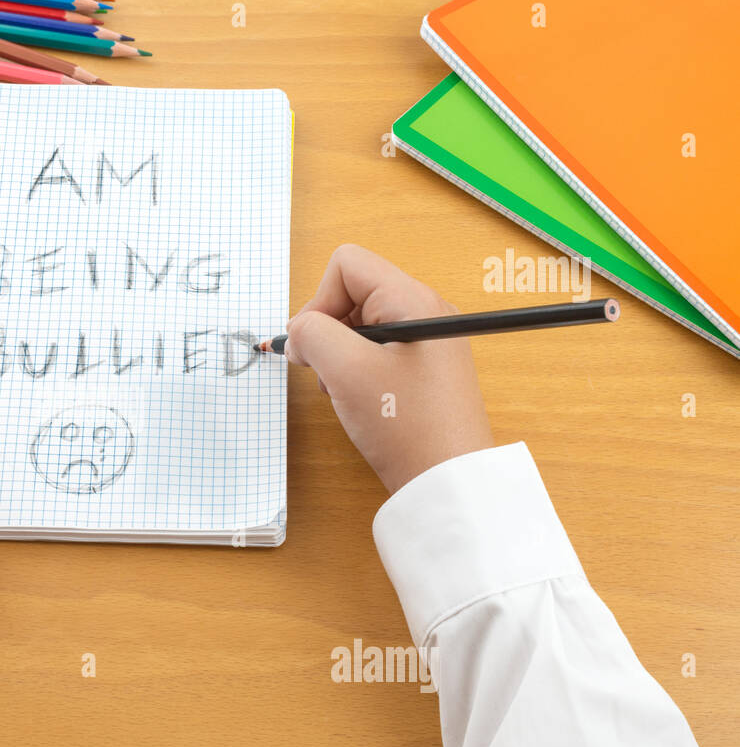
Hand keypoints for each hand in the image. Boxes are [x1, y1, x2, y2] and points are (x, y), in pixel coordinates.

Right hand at [284, 244, 493, 493]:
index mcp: (412, 300)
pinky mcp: (424, 367)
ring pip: (360, 324)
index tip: (314, 345)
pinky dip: (356, 370)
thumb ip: (311, 334)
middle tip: (327, 371)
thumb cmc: (405, 425)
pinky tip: (361, 399)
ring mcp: (427, 340)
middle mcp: (425, 311)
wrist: (446, 481)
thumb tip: (299, 331)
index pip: (347, 265)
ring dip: (339, 354)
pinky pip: (376, 350)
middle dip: (327, 330)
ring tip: (347, 390)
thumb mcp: (345, 371)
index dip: (318, 300)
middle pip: (352, 293)